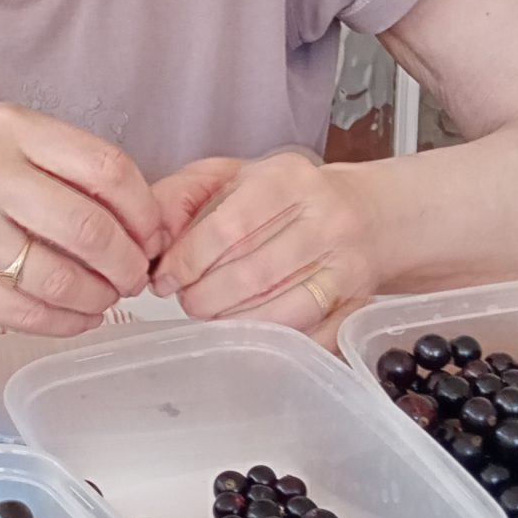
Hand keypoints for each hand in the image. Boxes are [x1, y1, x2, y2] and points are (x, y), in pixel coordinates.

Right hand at [0, 103, 166, 336]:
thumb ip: (60, 167)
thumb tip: (143, 217)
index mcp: (7, 129)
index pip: (104, 167)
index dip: (144, 210)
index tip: (153, 234)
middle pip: (88, 227)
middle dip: (126, 263)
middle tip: (134, 275)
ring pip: (59, 276)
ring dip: (98, 297)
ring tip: (105, 298)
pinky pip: (25, 310)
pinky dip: (64, 321)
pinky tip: (77, 317)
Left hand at [148, 151, 377, 343]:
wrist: (369, 214)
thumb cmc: (287, 197)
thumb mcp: (233, 176)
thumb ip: (182, 196)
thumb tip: (148, 236)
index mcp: (287, 180)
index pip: (228, 229)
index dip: (187, 261)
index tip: (164, 279)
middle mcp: (325, 219)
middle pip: (251, 275)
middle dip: (204, 297)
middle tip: (187, 301)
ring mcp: (346, 264)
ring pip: (279, 311)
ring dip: (232, 322)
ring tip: (212, 314)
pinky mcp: (358, 303)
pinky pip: (307, 335)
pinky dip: (270, 341)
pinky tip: (248, 331)